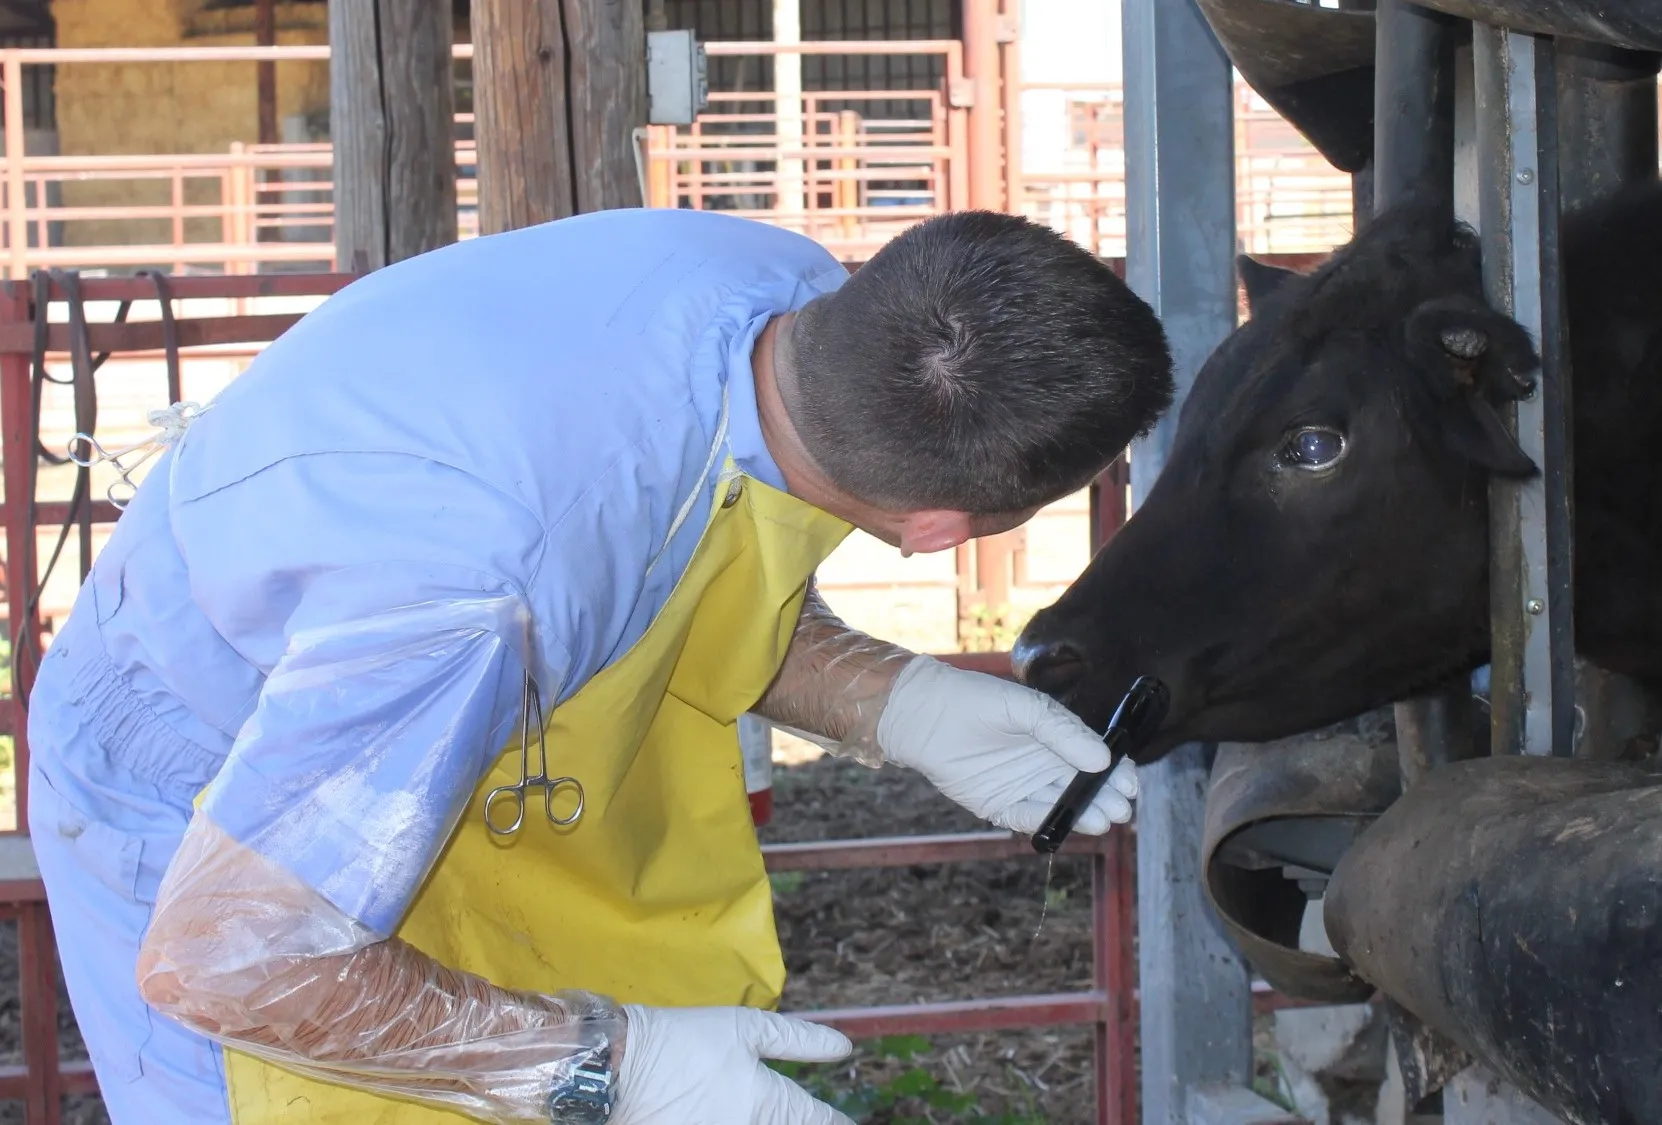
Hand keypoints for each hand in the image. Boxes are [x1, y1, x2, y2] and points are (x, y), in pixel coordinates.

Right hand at [611, 1006, 854, 1124]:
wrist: (617, 1067)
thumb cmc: (684, 1040)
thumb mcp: (743, 1029)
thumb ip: (798, 1040)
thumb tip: (844, 1048)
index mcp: (764, 1100)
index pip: (813, 1118)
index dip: (834, 1120)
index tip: (848, 1122)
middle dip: (802, 1124)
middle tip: (811, 1116)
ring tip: (752, 1110)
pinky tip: (729, 1115)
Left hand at [876, 656, 1138, 834]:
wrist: (924, 714)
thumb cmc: (976, 700)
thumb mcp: (1027, 708)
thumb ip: (1063, 731)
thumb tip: (1103, 758)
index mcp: (1054, 739)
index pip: (1094, 760)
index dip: (1115, 772)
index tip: (1132, 782)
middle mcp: (1042, 765)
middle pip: (1081, 787)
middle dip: (1104, 798)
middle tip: (1121, 808)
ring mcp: (1020, 786)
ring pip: (1058, 805)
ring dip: (1081, 814)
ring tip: (1103, 818)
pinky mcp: (997, 804)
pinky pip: (1026, 817)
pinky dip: (1045, 822)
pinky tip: (1065, 822)